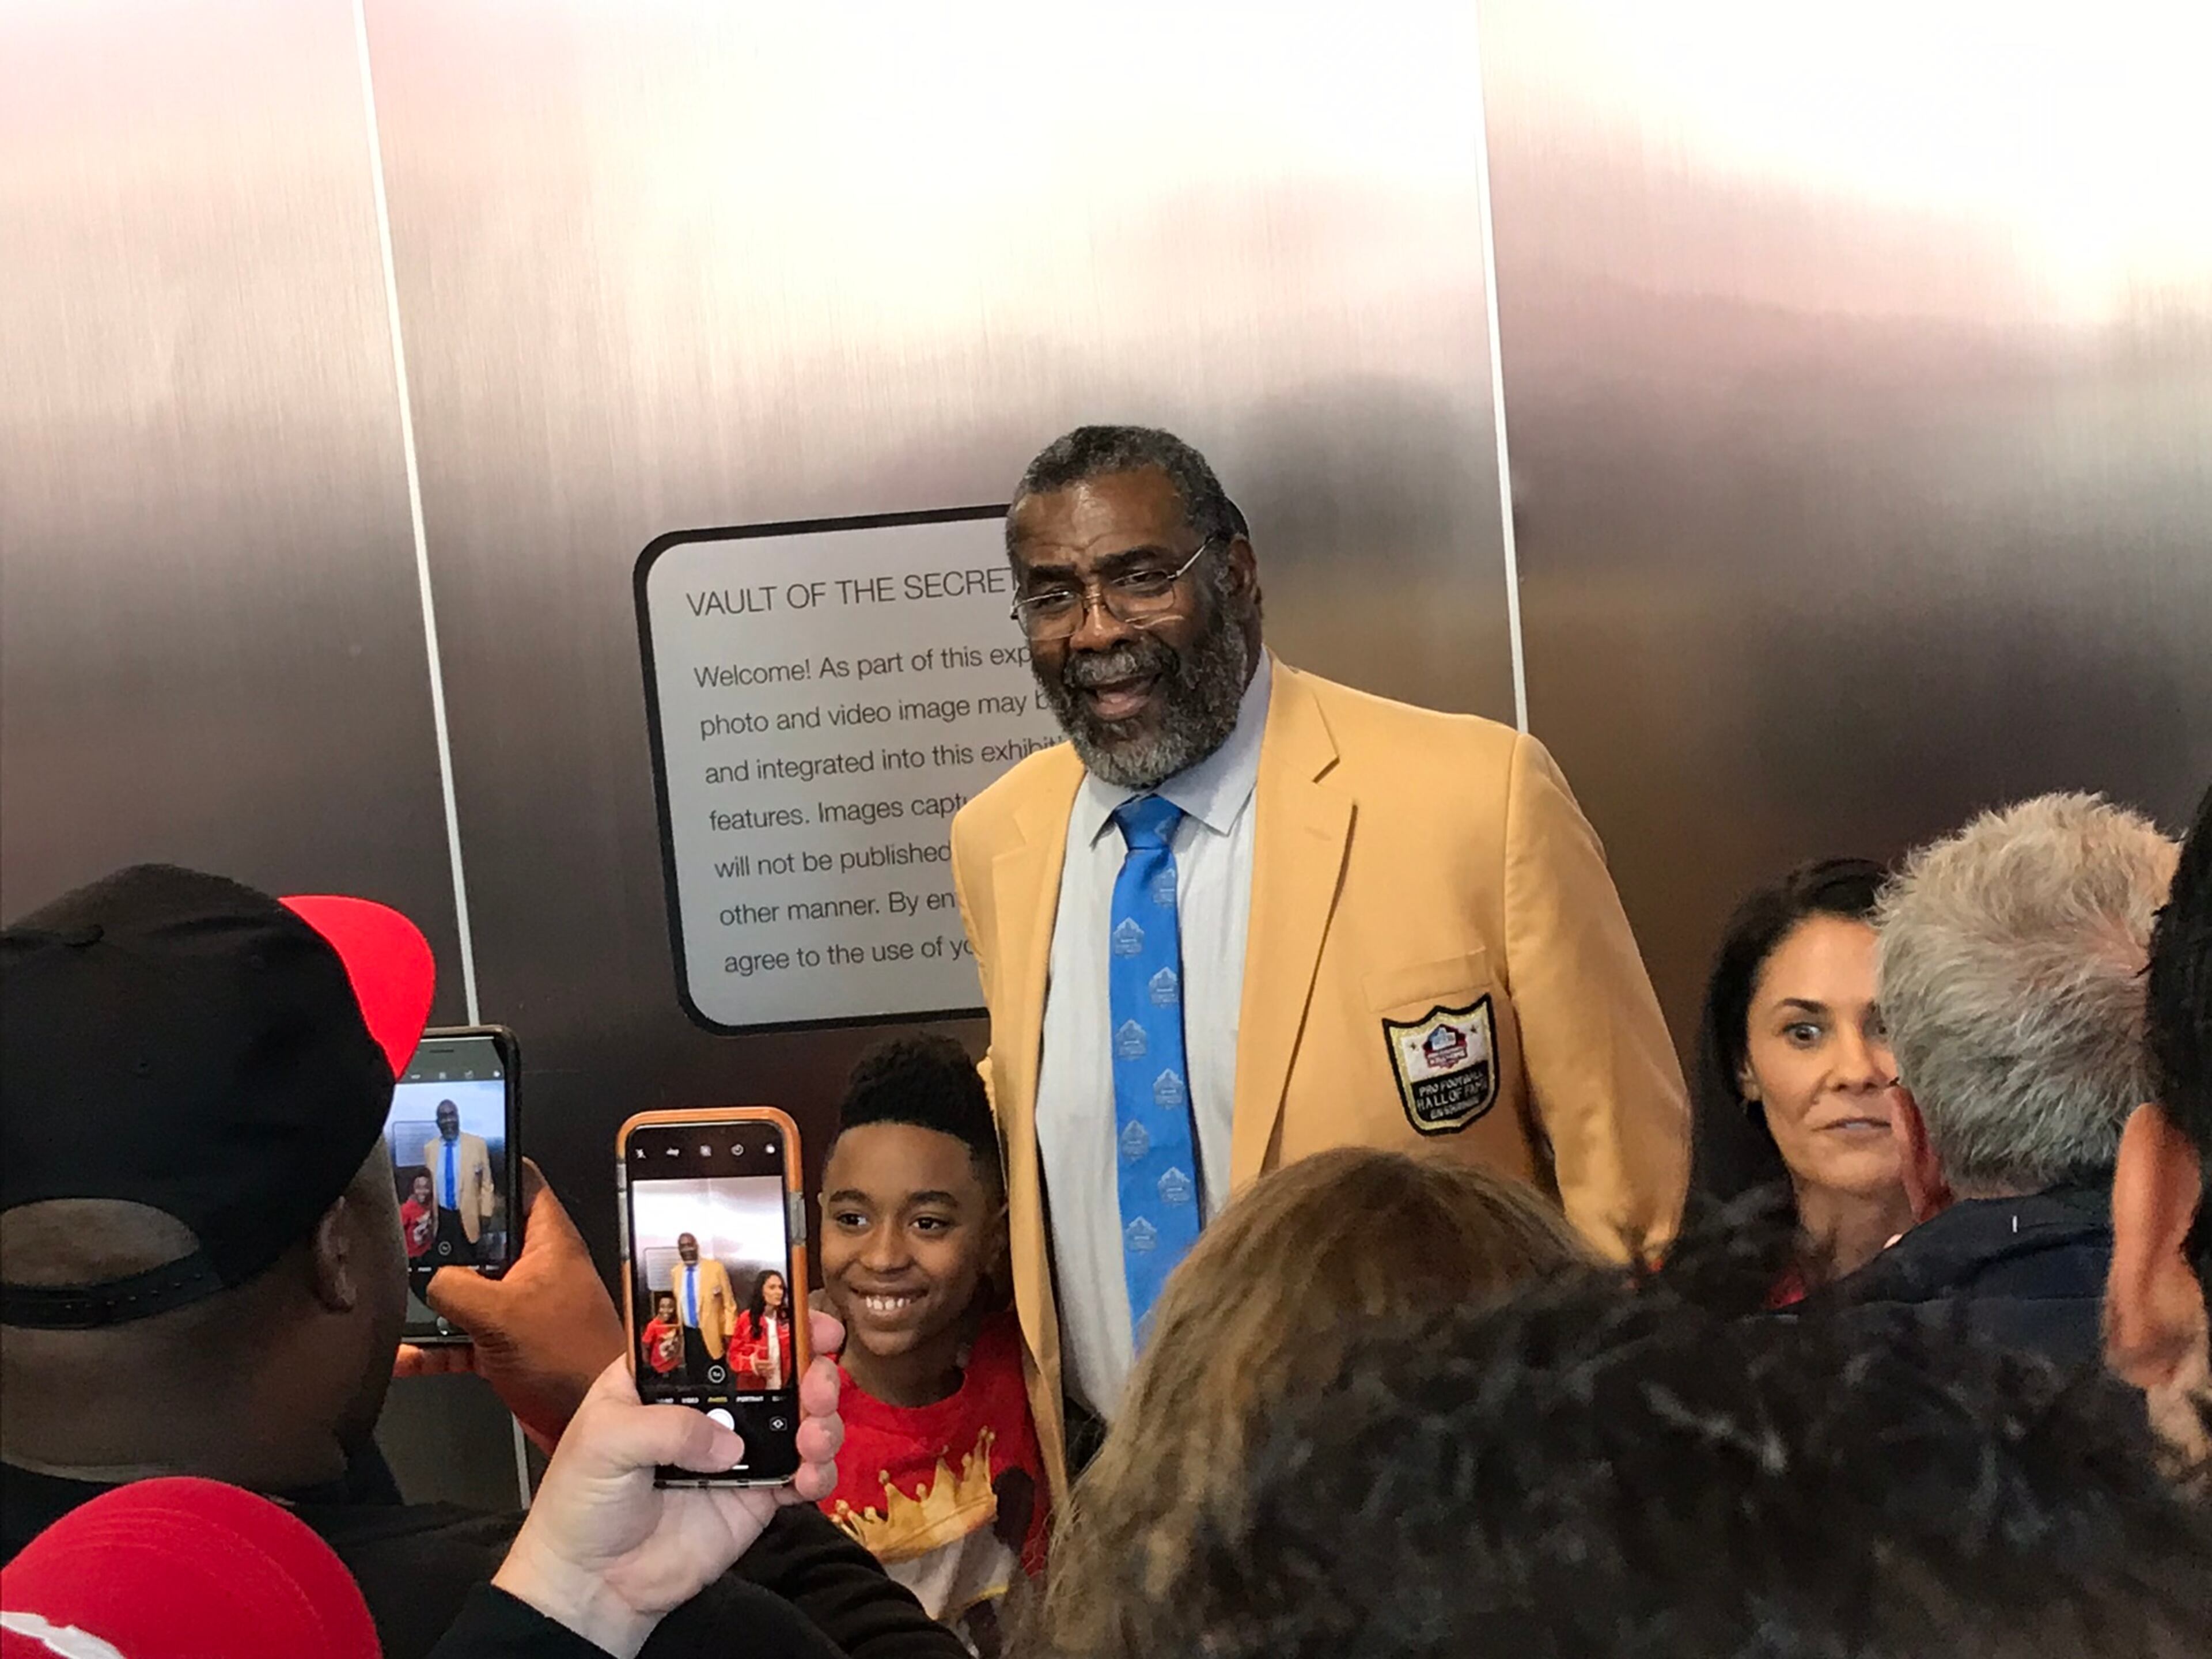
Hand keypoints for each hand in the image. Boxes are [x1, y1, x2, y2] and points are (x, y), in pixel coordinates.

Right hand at [393, 1159, 624, 1448]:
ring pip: (470, 1289)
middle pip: (487, 1238)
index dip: (491, 1168)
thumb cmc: (566, 1357)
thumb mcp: (502, 1311)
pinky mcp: (509, 1346)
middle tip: (404, 1232)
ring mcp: (523, 1308)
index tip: (450, 1162)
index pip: (524, 1184)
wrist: (589, 1422)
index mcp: (550, 1242)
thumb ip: (457, 1286)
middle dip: (447, 1239)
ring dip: (434, 1298)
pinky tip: (401, 1358)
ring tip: (391, 1293)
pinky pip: (463, 1339)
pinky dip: (434, 1348)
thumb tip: (431, 1280)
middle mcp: (539, 1269)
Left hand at [491, 1314, 845, 1658]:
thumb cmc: (580, 1500)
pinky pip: (801, 1476)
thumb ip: (668, 1428)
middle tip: (819, 1386)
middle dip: (811, 1369)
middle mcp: (712, 1406)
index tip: (807, 1319)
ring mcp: (739, 1451)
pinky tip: (809, 1479)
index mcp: (671, 1377)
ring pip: (800, 1418)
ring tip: (814, 1438)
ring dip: (822, 1419)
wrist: (591, 1586)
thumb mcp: (605, 1440)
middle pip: (778, 1371)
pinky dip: (818, 1472)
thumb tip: (732, 1446)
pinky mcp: (756, 1498)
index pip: (726, 1332)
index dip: (770, 1319)